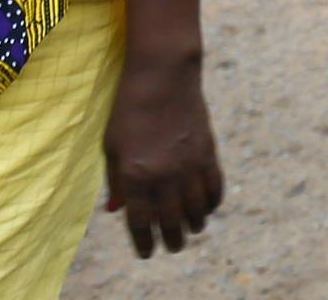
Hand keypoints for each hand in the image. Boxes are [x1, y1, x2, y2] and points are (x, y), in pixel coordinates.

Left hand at [102, 56, 223, 258]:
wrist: (163, 75)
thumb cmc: (129, 110)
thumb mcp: (113, 147)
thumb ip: (117, 182)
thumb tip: (118, 212)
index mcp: (135, 175)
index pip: (140, 223)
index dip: (143, 243)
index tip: (145, 252)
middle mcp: (165, 175)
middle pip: (172, 222)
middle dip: (171, 240)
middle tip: (171, 247)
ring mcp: (190, 164)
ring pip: (197, 210)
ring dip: (194, 225)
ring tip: (189, 230)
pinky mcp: (209, 152)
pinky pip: (215, 188)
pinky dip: (211, 203)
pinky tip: (206, 208)